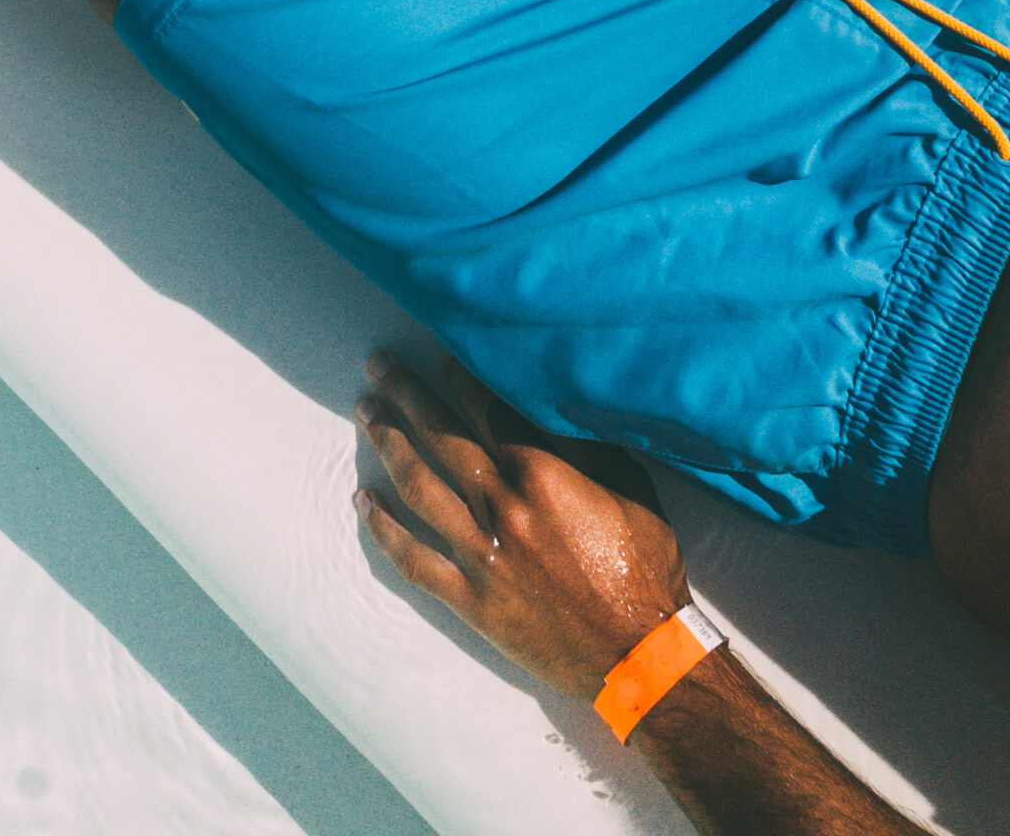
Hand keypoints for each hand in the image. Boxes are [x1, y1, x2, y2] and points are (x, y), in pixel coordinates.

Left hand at [353, 351, 686, 697]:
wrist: (640, 656)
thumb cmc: (644, 568)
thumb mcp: (630, 488)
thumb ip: (584, 443)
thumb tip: (549, 398)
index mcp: (542, 475)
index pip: (485, 409)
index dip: (458, 375)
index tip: (439, 354)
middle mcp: (503, 508)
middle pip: (441, 436)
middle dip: (406, 394)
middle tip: (378, 365)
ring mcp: (482, 555)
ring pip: (418, 487)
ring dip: (387, 444)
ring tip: (367, 412)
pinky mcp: (471, 599)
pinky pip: (413, 558)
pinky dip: (383, 528)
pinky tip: (364, 500)